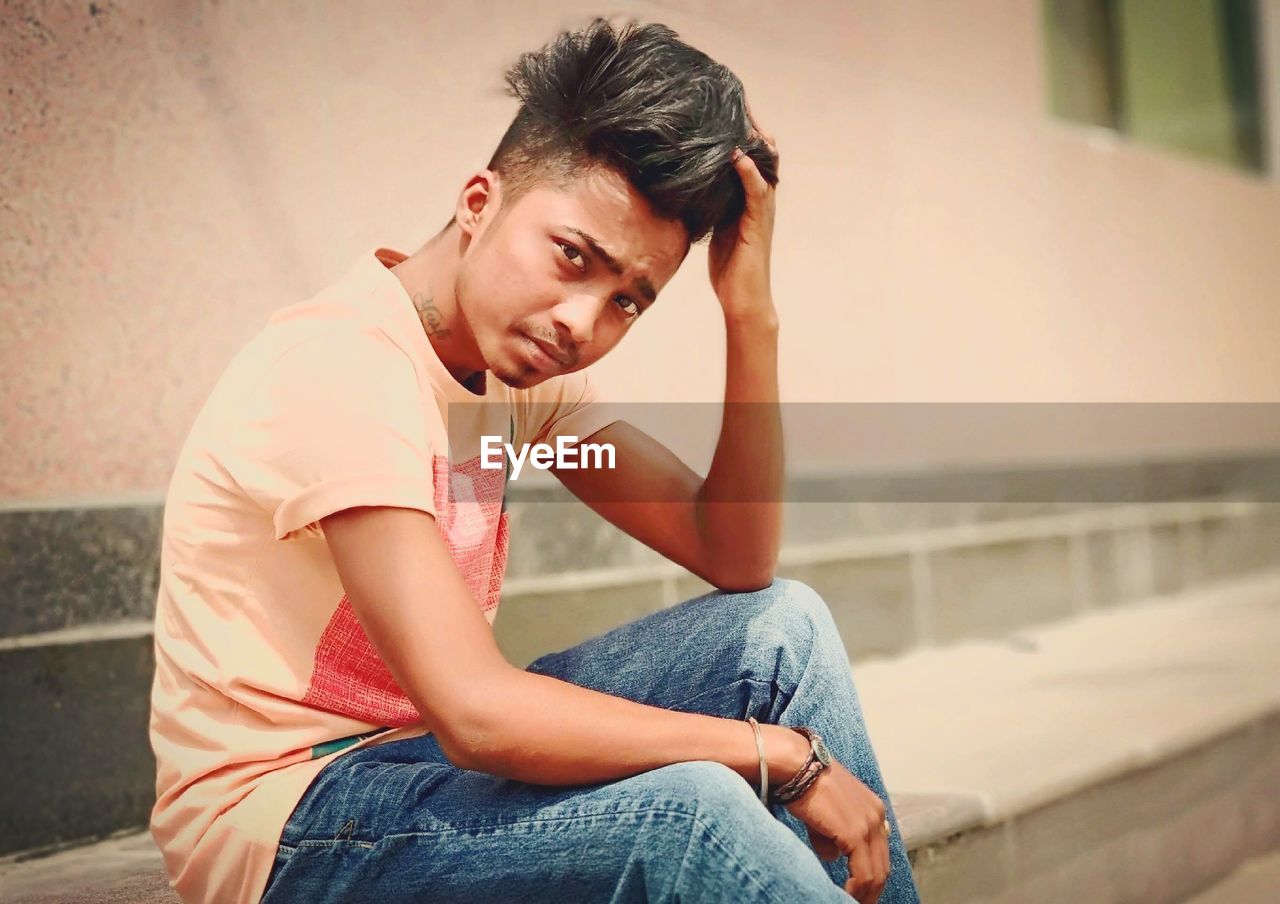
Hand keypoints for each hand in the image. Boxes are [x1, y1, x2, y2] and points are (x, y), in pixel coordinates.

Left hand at [708, 114, 778, 320]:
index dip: (740, 131)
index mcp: (748, 198)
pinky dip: (749, 172)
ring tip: (739, 115)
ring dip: (753, 140)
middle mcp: (759, 199)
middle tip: (733, 98)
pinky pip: (757, 192)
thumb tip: (685, 183)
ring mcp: (761, 210)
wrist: (742, 299)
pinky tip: (739, 155)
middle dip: (749, 124)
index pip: (749, 154)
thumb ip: (708, 203)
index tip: (723, 106)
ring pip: (764, 165)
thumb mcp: (713, 227)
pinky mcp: (757, 224)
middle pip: (761, 151)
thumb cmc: (728, 268)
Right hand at [783, 759, 890, 901]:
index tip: (860, 891)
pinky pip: (862, 873)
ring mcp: (868, 825)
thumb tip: (833, 855)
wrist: (796, 764)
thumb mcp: (827, 811)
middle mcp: (877, 817)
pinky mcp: (855, 834)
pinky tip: (845, 895)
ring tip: (849, 902)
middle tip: (859, 903)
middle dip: (871, 890)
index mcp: (873, 809)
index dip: (871, 876)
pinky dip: (856, 889)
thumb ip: (834, 834)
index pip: (879, 852)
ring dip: (864, 893)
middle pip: (882, 866)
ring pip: (875, 873)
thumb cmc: (805, 783)